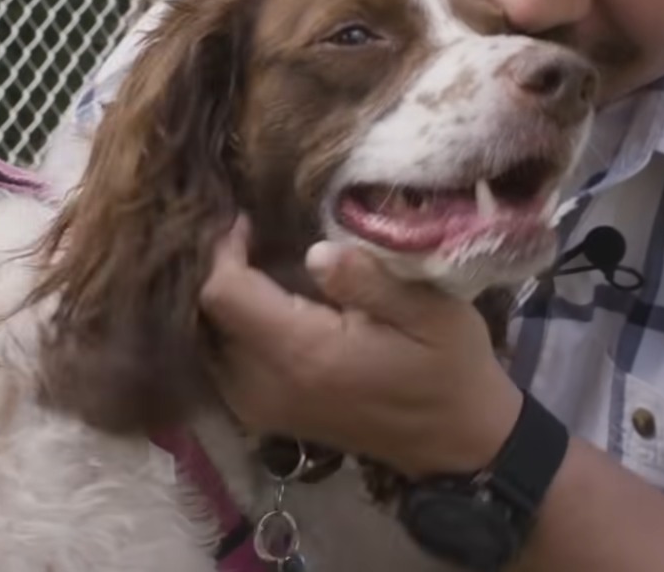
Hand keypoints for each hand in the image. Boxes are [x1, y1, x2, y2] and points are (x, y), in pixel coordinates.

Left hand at [198, 217, 524, 477]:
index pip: (225, 294)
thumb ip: (368, 279)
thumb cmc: (447, 368)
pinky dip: (230, 331)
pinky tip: (262, 304)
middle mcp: (267, 386)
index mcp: (304, 354)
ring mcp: (261, 409)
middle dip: (220, 271)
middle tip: (249, 235)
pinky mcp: (266, 417)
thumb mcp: (429, 313)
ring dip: (224, 301)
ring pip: (209, 341)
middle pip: (207, 318)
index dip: (226, 250)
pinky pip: (224, 364)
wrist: (457, 442)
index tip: (250, 221)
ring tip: (253, 262)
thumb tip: (315, 251)